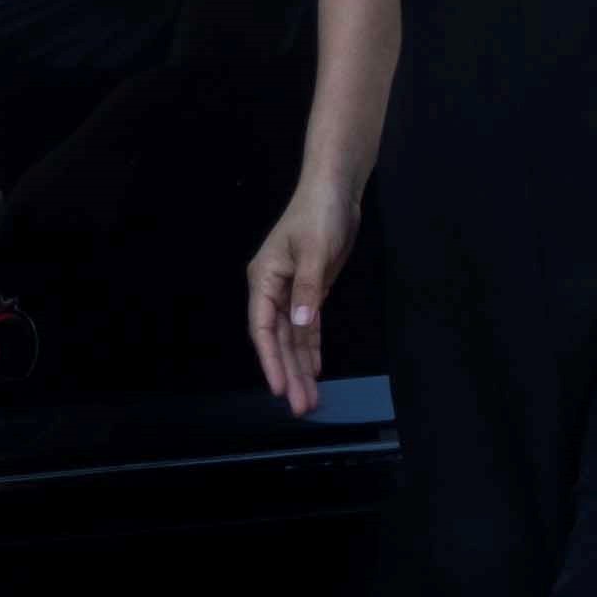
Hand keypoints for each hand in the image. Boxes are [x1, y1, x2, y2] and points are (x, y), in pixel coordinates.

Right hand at [248, 184, 355, 415]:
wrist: (334, 191)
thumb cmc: (317, 214)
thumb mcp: (314, 251)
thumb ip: (307, 289)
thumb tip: (299, 324)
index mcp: (264, 279)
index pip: (262, 327)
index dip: (269, 359)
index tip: (279, 387)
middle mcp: (273, 290)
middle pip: (278, 340)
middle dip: (289, 373)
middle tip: (301, 406)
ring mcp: (291, 292)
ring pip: (294, 338)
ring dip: (301, 367)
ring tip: (310, 399)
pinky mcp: (311, 292)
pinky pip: (308, 328)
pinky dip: (311, 349)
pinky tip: (315, 370)